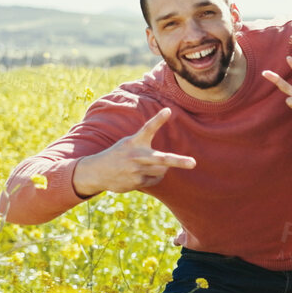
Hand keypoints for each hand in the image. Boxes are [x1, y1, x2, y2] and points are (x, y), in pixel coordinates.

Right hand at [71, 107, 195, 197]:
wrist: (97, 172)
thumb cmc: (118, 154)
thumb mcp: (128, 143)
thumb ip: (145, 146)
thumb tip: (165, 163)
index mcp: (134, 141)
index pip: (148, 128)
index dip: (158, 119)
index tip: (168, 110)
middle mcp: (136, 155)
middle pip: (161, 158)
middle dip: (179, 161)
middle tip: (193, 163)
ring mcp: (136, 170)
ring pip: (162, 170)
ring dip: (163, 168)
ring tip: (148, 165)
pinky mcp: (136, 182)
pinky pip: (155, 179)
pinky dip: (154, 176)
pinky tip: (141, 174)